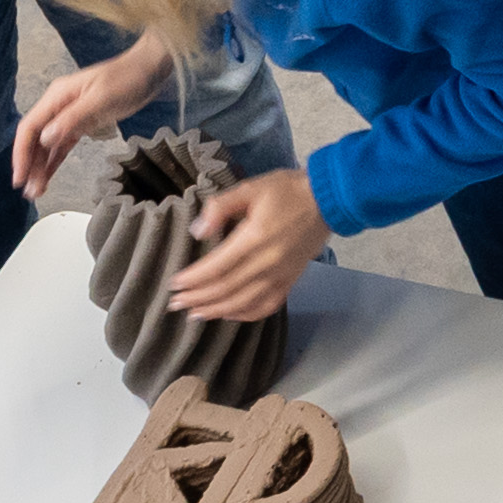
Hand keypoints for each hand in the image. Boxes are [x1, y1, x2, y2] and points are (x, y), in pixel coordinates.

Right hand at [8, 43, 175, 190]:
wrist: (148, 70)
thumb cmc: (126, 79)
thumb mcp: (100, 99)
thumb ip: (72, 119)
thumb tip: (45, 139)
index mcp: (57, 96)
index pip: (29, 127)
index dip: (21, 153)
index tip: (19, 177)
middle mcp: (58, 106)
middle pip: (35, 139)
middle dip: (30, 165)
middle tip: (29, 191)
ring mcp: (68, 115)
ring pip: (47, 145)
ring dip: (40, 167)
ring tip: (35, 191)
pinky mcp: (81, 123)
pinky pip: (62, 146)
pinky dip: (54, 162)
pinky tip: (47, 177)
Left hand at [168, 169, 326, 328]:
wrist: (328, 198)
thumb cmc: (287, 190)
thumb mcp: (250, 188)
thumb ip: (221, 207)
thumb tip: (197, 231)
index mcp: (255, 238)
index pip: (216, 267)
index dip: (193, 279)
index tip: (174, 284)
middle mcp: (267, 263)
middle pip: (226, 289)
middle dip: (197, 298)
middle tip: (175, 303)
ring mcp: (281, 275)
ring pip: (243, 302)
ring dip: (216, 311)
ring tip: (195, 314)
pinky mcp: (291, 280)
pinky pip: (267, 306)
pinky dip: (245, 314)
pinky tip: (229, 314)